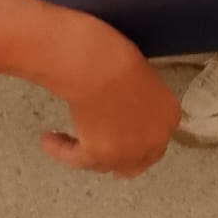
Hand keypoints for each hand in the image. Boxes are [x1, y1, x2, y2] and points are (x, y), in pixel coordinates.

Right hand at [46, 36, 180, 176]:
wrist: (97, 66)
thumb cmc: (116, 55)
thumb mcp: (137, 70)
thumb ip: (138, 91)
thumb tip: (123, 95)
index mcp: (169, 115)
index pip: (157, 131)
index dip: (139, 130)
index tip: (121, 123)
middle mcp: (154, 140)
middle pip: (138, 157)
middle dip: (122, 152)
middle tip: (102, 144)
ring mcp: (128, 153)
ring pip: (109, 162)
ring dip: (90, 153)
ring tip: (68, 139)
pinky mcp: (98, 157)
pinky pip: (78, 159)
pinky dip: (62, 150)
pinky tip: (48, 140)